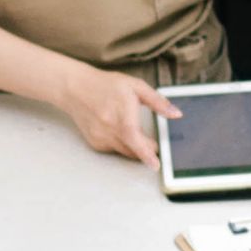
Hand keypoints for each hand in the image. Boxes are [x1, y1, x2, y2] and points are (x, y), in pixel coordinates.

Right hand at [56, 65, 178, 168]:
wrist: (75, 88)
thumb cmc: (105, 85)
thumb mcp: (135, 86)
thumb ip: (157, 102)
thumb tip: (175, 114)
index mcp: (121, 115)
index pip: (135, 140)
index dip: (147, 155)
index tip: (156, 165)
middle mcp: (109, 130)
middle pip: (134, 149)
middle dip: (147, 148)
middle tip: (153, 142)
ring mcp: (101, 138)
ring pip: (125, 151)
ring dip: (134, 146)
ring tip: (129, 127)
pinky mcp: (95, 143)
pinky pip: (114, 149)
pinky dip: (121, 143)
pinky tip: (115, 127)